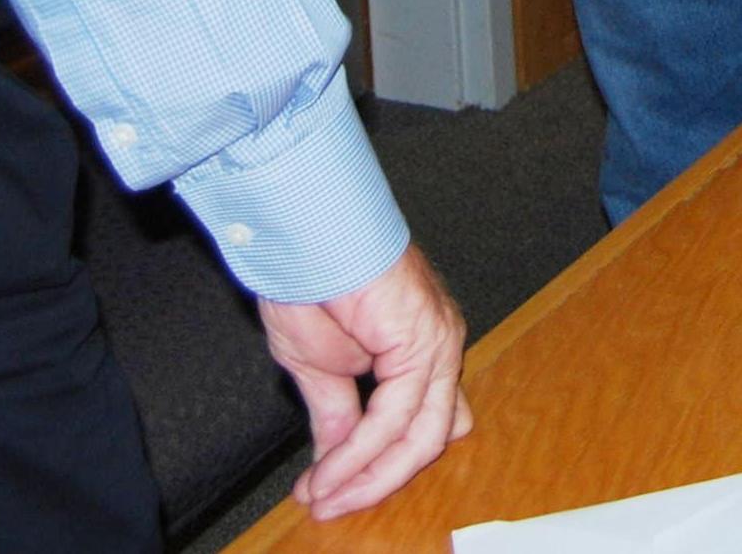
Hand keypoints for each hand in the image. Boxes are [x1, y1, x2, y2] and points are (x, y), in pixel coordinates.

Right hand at [261, 245, 472, 520]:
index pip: (423, 423)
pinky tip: (328, 473)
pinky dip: (359, 453)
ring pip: (417, 437)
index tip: (336, 491)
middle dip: (374, 481)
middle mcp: (440, 345)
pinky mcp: (424, 342)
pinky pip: (395, 418)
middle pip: (425, 439)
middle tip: (329, 506)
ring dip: (365, 476)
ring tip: (323, 498)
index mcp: (420, 346)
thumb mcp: (320, 366)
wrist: (302, 235)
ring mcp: (438, 342)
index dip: (384, 465)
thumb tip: (337, 458)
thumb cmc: (310, 279)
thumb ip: (338, 414)